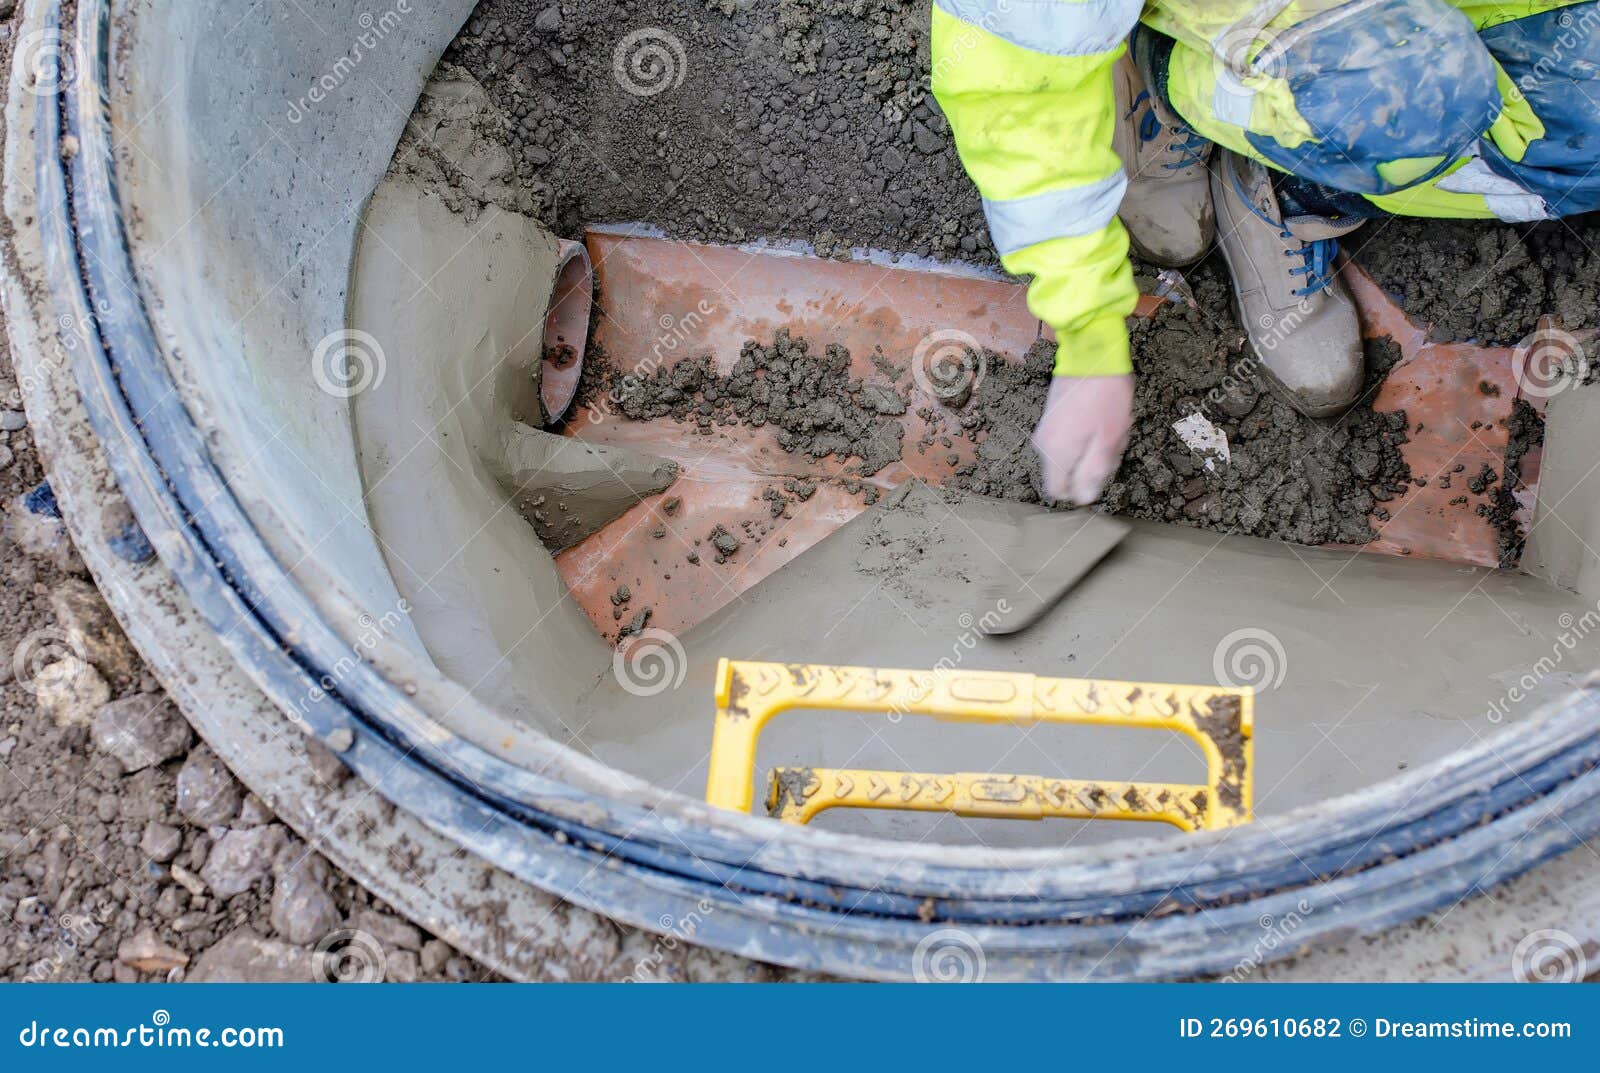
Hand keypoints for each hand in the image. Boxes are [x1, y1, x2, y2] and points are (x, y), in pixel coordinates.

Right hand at [1032, 373, 1134, 505]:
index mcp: (1056, 455)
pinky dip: (1084, 438)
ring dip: (1089, 451)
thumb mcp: (1109, 439)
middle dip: (1088, 467)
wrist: (1091, 353)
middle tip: (1110, 446)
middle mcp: (1043, 446)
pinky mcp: (1050, 418)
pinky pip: (1066, 442)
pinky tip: (1099, 420)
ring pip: (1067, 458)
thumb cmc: (1105, 397)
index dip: (1080, 490)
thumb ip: (1094, 472)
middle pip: (1065, 475)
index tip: (1100, 474)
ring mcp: (1044, 431)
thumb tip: (1084, 498)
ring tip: (1107, 430)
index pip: (1059, 492)